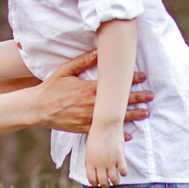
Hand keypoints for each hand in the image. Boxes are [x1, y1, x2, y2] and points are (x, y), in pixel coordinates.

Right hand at [31, 52, 150, 134]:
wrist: (37, 108)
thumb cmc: (51, 87)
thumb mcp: (66, 70)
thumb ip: (83, 61)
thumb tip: (99, 51)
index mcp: (88, 89)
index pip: (114, 84)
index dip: (130, 80)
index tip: (143, 77)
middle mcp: (91, 105)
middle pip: (118, 102)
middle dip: (137, 98)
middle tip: (151, 96)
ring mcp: (88, 118)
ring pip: (114, 118)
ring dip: (132, 116)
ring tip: (146, 114)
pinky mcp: (83, 129)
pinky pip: (103, 132)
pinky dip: (116, 135)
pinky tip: (128, 136)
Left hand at [85, 129, 125, 187]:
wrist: (105, 124)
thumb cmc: (96, 134)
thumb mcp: (89, 148)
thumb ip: (89, 159)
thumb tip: (89, 167)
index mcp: (90, 162)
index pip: (92, 179)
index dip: (94, 184)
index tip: (97, 183)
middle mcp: (100, 164)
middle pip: (103, 182)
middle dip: (105, 185)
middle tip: (108, 184)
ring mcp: (110, 161)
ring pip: (114, 179)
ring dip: (115, 182)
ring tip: (116, 180)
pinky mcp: (120, 157)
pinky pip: (123, 171)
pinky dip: (124, 173)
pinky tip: (123, 171)